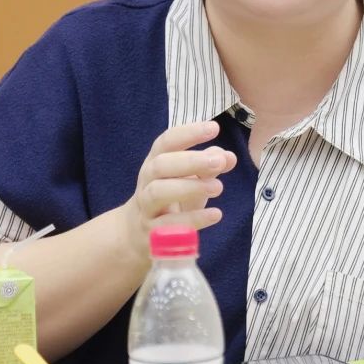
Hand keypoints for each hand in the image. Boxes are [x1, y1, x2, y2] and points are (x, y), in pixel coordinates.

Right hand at [121, 120, 237, 259]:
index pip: (167, 142)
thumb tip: (228, 157)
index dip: (189, 133)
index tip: (214, 128)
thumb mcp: (187, 180)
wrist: (135, 236)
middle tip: (219, 161)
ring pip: (158, 193)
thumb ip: (207, 167)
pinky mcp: (150, 234)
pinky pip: (167, 226)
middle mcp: (147, 182)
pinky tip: (215, 214)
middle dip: (190, 161)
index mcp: (156, 162)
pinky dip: (192, 219)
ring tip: (218, 187)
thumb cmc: (168, 200)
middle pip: (160, 165)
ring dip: (189, 187)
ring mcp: (146, 208)